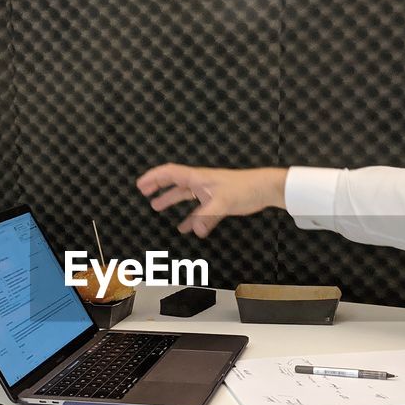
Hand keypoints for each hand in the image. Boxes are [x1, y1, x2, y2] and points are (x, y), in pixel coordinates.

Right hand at [135, 163, 287, 237]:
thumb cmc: (245, 188)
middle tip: (144, 192)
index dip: (154, 177)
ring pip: (185, 196)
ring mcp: (209, 192)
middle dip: (158, 186)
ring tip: (156, 207)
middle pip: (175, 183)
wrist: (264, 189)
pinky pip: (199, 210)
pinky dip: (191, 218)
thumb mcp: (223, 202)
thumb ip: (207, 217)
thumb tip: (195, 231)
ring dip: (171, 200)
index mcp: (198, 178)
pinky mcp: (218, 202)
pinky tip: (186, 229)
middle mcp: (201, 183)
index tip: (141, 184)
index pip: (170, 173)